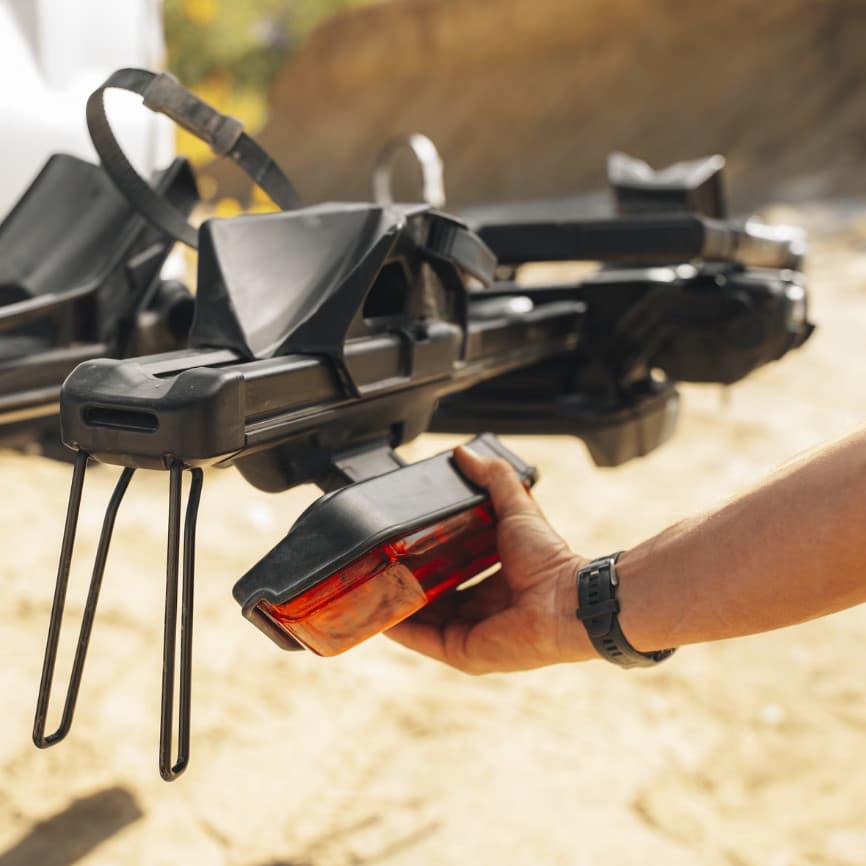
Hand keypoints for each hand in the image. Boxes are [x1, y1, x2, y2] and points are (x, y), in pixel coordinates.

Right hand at [386, 446, 594, 672]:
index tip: (401, 544)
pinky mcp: (462, 651)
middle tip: (378, 563)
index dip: (425, 558)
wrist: (567, 598)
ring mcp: (470, 633)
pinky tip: (377, 611)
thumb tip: (464, 453)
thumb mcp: (517, 508)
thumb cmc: (550, 560)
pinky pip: (422, 640)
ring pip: (421, 620)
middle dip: (405, 582)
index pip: (451, 572)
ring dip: (395, 604)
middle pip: (432, 598)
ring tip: (367, 584)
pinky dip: (399, 628)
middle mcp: (482, 609)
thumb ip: (493, 479)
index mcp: (494, 580)